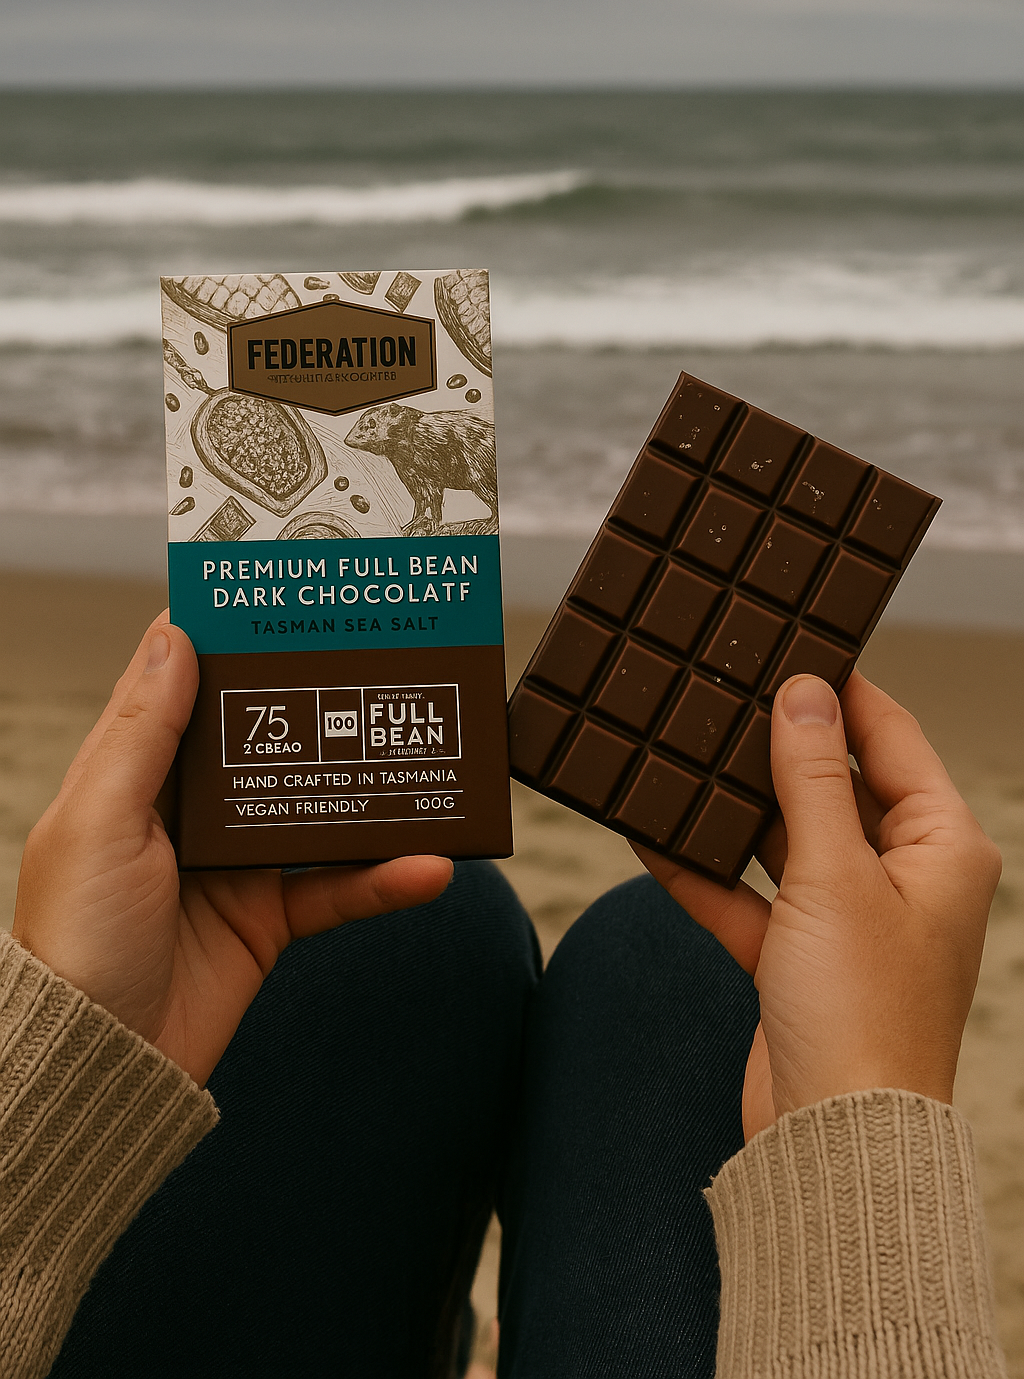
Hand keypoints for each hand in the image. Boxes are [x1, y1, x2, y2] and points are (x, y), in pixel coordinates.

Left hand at [14, 615, 453, 1085]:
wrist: (99, 1066)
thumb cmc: (75, 939)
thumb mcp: (102, 820)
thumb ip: (145, 732)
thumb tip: (174, 636)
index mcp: (135, 773)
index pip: (184, 683)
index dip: (227, 635)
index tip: (282, 593)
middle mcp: (188, 808)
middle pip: (265, 733)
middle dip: (317, 696)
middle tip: (378, 650)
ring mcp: (234, 863)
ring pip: (316, 804)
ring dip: (370, 785)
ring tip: (425, 746)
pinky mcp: (270, 919)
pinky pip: (339, 888)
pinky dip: (385, 878)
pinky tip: (430, 864)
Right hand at [635, 671, 1000, 1139]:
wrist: (831, 1140)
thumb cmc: (863, 1015)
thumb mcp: (833, 875)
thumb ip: (812, 778)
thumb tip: (804, 693)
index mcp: (941, 847)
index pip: (891, 738)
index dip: (841, 692)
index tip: (788, 647)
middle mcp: (901, 877)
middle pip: (834, 784)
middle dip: (776, 747)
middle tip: (720, 694)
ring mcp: (846, 919)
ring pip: (784, 838)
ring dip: (733, 808)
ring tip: (680, 753)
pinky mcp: (796, 959)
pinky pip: (745, 896)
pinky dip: (703, 873)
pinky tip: (650, 836)